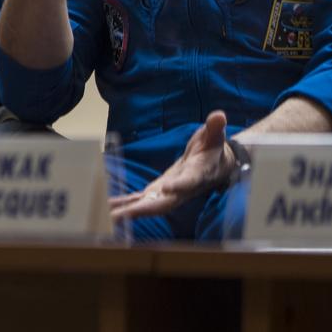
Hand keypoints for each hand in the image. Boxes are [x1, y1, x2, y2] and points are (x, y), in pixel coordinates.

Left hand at [109, 111, 234, 219]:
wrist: (215, 165)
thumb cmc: (213, 148)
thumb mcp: (214, 135)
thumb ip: (214, 127)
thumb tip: (219, 115)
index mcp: (198, 173)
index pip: (189, 181)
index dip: (179, 185)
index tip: (168, 188)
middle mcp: (183, 188)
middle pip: (165, 202)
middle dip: (144, 209)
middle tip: (124, 215)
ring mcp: (171, 192)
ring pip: (151, 204)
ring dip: (132, 210)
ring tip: (112, 215)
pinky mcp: (161, 189)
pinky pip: (144, 198)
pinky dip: (129, 202)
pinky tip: (113, 205)